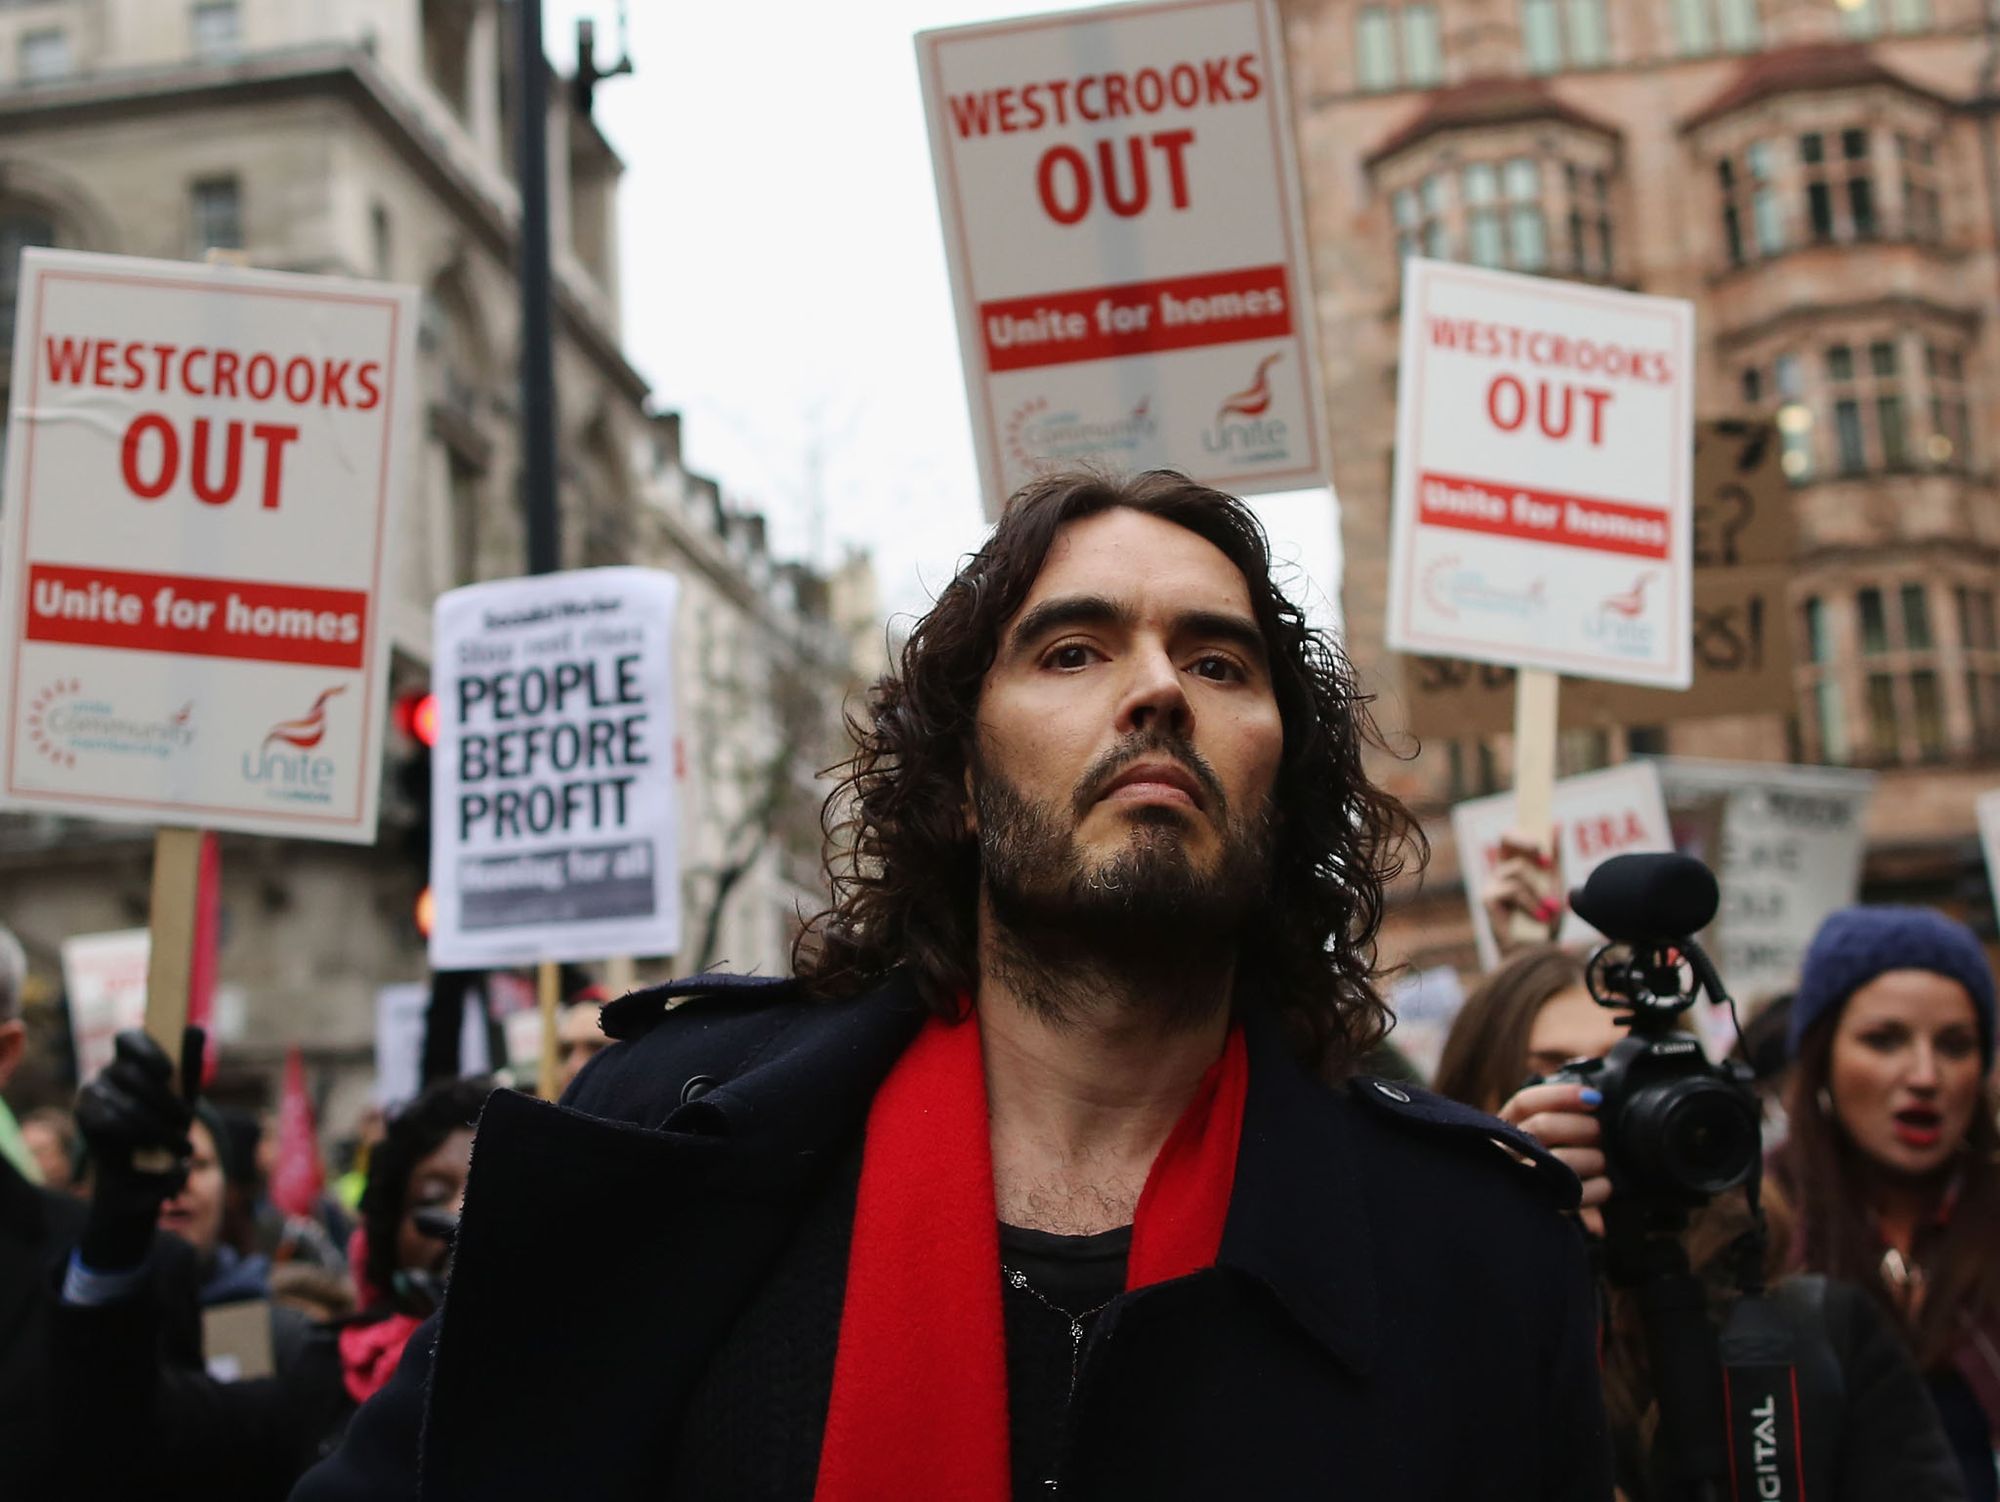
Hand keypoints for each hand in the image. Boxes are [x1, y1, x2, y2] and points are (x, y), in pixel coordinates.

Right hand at [75, 1029, 193, 1270]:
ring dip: (158, 1128)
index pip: (129, 1038)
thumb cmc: (166, 1132)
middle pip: (132, 1074)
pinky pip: (110, 1122)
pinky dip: (137, 1139)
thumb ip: (189, 1066)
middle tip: (187, 1127)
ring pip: (126, 1103)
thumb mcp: (184, 1101)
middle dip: (165, 1102)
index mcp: (131, 1061)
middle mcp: (106, 1073)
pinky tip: (149, 1152)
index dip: (147, 1050)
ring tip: (179, 1149)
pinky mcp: (83, 1120)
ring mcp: (90, 1095)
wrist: (141, 1184)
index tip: (167, 1072)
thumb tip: (197, 1027)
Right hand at [1481, 827, 1563, 959]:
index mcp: (1515, 863)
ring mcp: (1491, 883)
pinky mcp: (1486, 898)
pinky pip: (1513, 889)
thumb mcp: (1555, 883)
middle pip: (1507, 837)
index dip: (1525, 824)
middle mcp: (1500, 870)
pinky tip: (1540, 917)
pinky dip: (1532, 904)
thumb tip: (1556, 824)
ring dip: (1540, 891)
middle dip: (1528, 843)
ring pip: (1518, 870)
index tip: (1544, 816)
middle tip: (1547, 861)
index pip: (1515, 835)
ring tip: (1551, 910)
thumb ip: (1554, 857)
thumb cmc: (1546, 921)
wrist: (1538, 953)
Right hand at [1499, 1081, 1607, 1236]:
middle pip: (1542, 1127)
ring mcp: (1517, 1183)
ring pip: (1559, 1161)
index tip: (1593, 1097)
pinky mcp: (1538, 1211)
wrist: (1499, 1225)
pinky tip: (1604, 1186)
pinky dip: (1597, 1190)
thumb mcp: (1524, 1140)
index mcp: (1500, 1130)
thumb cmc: (1525, 1170)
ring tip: (1601, 1160)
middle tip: (1598, 1131)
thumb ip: (1550, 1118)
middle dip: (1579, 1126)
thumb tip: (1592, 1097)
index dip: (1561, 1095)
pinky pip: (1574, 1197)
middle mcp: (1502, 1154)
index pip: (1526, 1103)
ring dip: (1591, 1158)